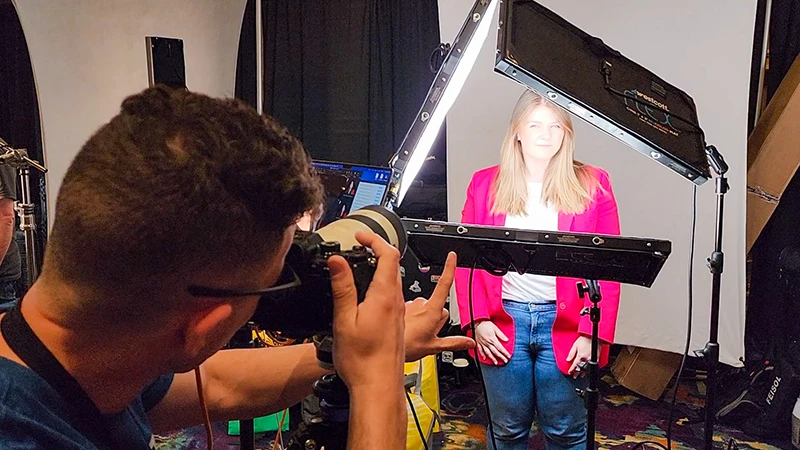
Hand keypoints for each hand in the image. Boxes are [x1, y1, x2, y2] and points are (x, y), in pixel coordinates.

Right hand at [329, 231, 404, 388]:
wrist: (377, 386)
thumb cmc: (362, 360)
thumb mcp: (344, 320)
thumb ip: (343, 288)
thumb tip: (338, 260)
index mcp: (385, 297)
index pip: (388, 255)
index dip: (375, 240)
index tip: (361, 236)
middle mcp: (396, 303)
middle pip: (394, 265)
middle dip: (378, 250)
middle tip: (360, 246)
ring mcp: (398, 314)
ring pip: (394, 281)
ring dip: (381, 267)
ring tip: (362, 264)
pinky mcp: (395, 324)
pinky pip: (393, 296)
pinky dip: (382, 284)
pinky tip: (368, 293)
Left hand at [403, 252, 474, 361]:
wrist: (383, 348)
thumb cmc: (407, 346)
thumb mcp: (434, 346)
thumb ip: (454, 342)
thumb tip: (470, 342)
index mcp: (432, 310)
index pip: (444, 284)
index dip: (449, 269)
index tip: (452, 256)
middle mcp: (420, 303)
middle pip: (437, 304)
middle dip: (435, 315)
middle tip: (427, 331)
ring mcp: (409, 304)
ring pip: (423, 307)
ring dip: (422, 316)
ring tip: (415, 332)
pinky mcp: (399, 307)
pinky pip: (410, 309)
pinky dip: (410, 316)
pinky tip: (407, 329)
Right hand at [474, 320, 509, 364]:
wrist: (477, 322)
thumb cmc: (486, 324)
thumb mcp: (495, 327)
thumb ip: (501, 334)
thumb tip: (506, 339)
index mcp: (492, 339)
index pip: (500, 347)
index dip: (504, 352)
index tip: (508, 356)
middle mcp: (487, 342)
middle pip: (495, 352)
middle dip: (500, 357)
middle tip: (505, 361)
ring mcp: (482, 343)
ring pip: (488, 353)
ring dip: (492, 358)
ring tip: (496, 362)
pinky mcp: (478, 343)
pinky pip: (480, 350)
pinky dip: (482, 355)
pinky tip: (485, 358)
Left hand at [567, 335, 591, 377]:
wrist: (594, 336)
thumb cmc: (585, 339)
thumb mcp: (575, 345)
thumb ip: (571, 353)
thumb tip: (568, 360)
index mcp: (580, 355)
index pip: (575, 365)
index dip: (572, 370)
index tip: (569, 372)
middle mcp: (586, 358)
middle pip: (581, 368)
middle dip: (577, 373)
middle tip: (574, 376)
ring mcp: (592, 359)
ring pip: (587, 368)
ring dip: (583, 372)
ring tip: (580, 375)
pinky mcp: (596, 358)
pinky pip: (593, 365)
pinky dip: (589, 369)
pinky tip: (588, 370)